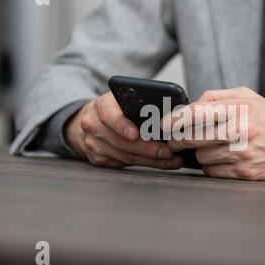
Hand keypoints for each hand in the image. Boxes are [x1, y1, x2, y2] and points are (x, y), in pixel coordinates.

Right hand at [65, 92, 182, 168]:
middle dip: (148, 148)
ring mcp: (94, 144)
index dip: (122, 126)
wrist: (93, 120)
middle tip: (168, 151)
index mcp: (102, 105)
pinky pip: (124, 164)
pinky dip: (145, 164)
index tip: (135, 134)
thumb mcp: (125, 100)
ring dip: (151, 160)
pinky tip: (160, 163)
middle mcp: (94, 125)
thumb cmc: (117, 108)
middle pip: (121, 141)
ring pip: (125, 156)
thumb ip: (141, 105)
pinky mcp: (98, 159)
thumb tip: (172, 114)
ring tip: (171, 159)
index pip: (109, 115)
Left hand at [165, 87, 264, 180]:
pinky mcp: (244, 173)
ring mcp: (241, 154)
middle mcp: (239, 130)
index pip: (195, 113)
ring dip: (199, 153)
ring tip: (212, 147)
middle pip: (191, 138)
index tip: (162, 125)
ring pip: (200, 157)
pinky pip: (212, 171)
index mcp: (238, 108)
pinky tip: (222, 159)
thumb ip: (216, 97)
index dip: (173, 120)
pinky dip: (211, 166)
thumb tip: (188, 108)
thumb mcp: (247, 97)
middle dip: (177, 140)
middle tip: (174, 140)